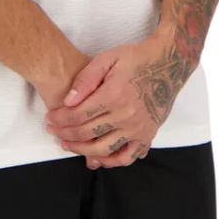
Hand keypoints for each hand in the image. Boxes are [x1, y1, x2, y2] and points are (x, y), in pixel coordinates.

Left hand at [44, 34, 174, 168]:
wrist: (168, 63)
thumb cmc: (136, 57)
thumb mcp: (108, 58)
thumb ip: (86, 78)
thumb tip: (68, 101)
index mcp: (114, 94)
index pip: (79, 114)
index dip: (61, 119)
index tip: (50, 119)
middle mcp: (126, 115)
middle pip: (88, 133)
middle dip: (66, 134)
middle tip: (53, 131)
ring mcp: (138, 128)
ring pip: (104, 149)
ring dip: (82, 150)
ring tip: (68, 145)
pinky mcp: (148, 135)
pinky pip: (128, 156)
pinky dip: (111, 161)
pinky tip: (97, 158)